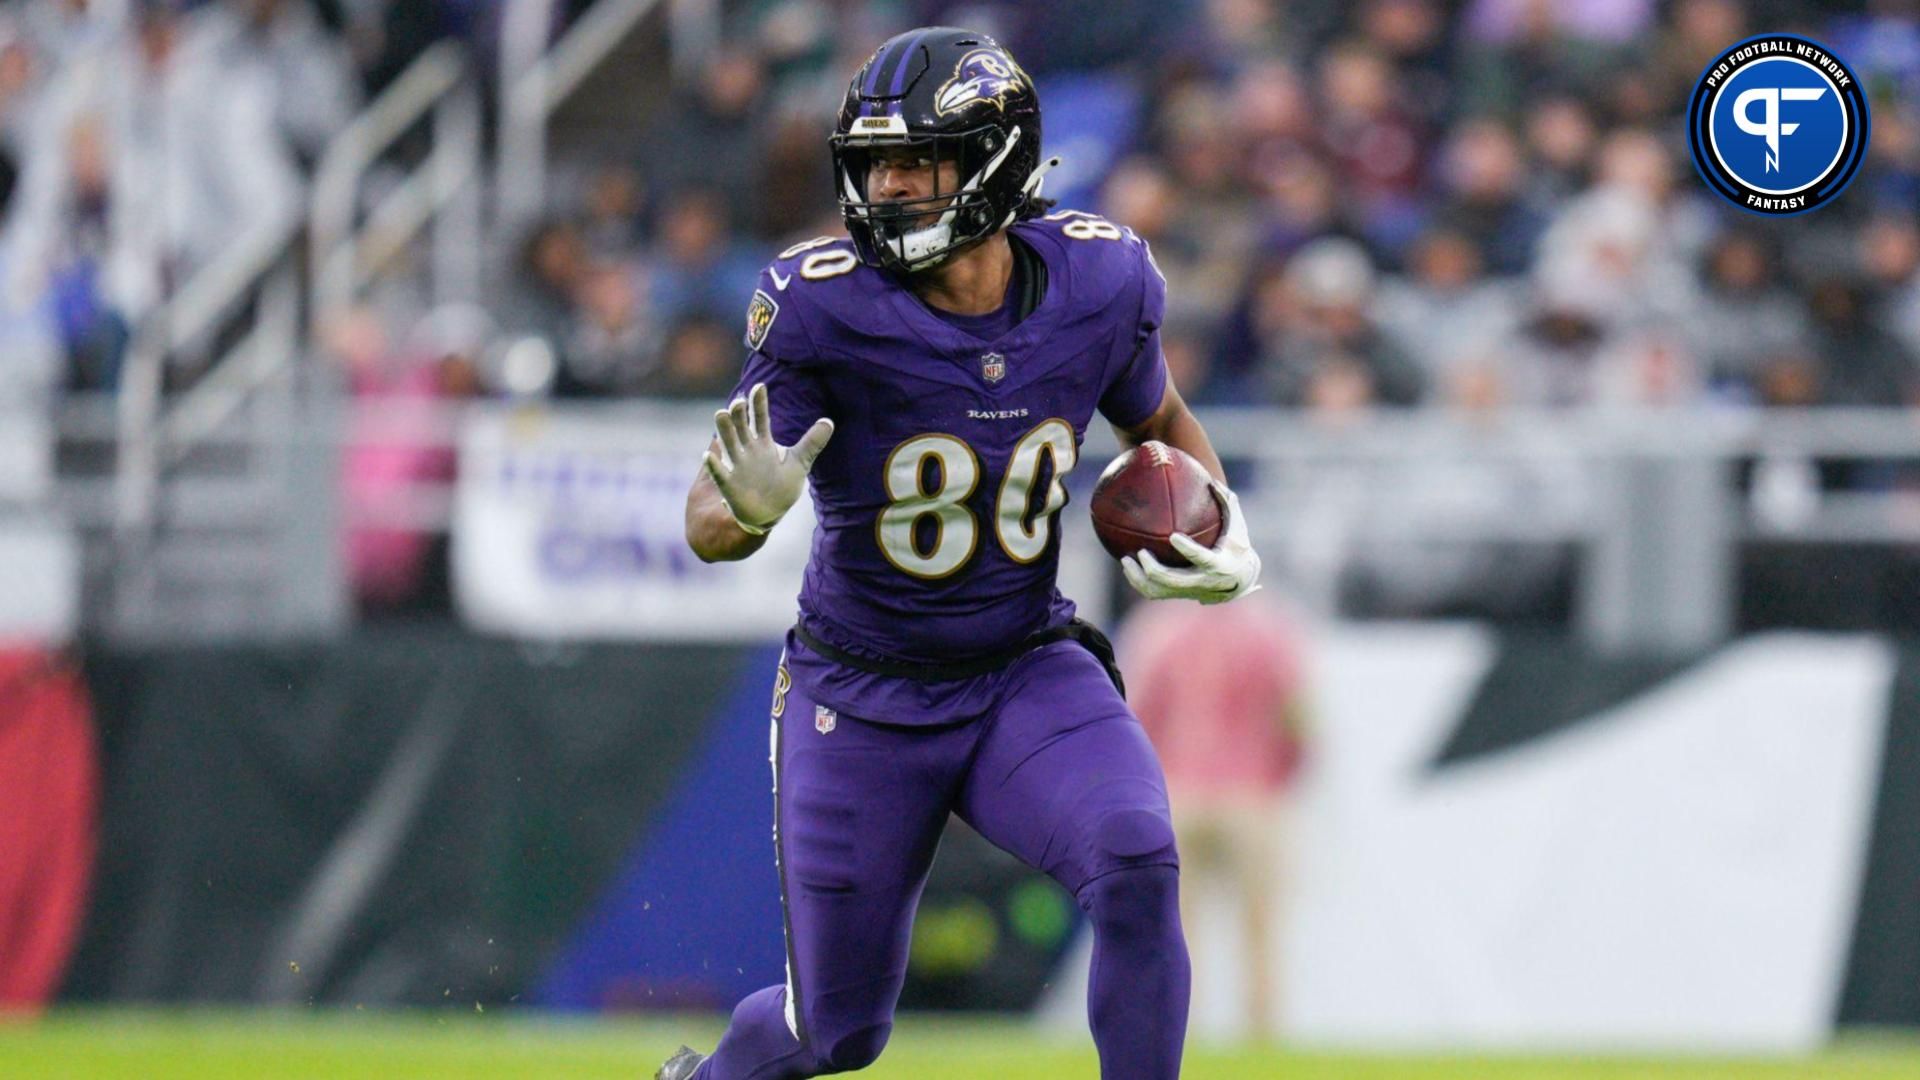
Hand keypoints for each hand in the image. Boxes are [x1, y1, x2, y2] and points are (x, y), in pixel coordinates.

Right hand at [703, 383, 833, 534]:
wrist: (768, 514)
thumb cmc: (781, 486)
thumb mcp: (799, 463)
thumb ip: (812, 442)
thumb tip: (829, 421)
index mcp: (763, 443)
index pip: (760, 418)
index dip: (759, 403)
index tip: (759, 386)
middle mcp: (747, 451)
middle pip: (742, 427)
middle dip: (740, 415)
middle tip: (739, 401)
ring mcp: (737, 466)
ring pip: (728, 444)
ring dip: (724, 430)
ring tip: (721, 414)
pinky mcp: (729, 484)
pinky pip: (719, 473)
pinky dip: (714, 465)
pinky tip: (708, 455)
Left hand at [1120, 481, 1261, 603]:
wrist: (1241, 579)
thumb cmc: (1236, 544)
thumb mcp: (1237, 525)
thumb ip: (1226, 502)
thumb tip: (1210, 479)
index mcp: (1219, 564)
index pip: (1201, 559)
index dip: (1187, 550)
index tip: (1173, 536)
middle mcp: (1203, 581)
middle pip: (1174, 580)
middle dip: (1155, 568)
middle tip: (1141, 551)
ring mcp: (1189, 591)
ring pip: (1159, 591)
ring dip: (1140, 578)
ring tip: (1125, 560)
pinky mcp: (1179, 595)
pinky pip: (1154, 593)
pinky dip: (1138, 582)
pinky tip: (1127, 567)